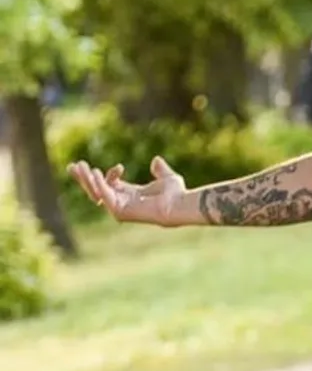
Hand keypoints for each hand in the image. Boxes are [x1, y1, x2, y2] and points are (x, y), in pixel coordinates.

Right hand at [68, 156, 186, 226]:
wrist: (179, 203)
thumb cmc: (176, 194)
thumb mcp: (167, 177)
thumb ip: (160, 170)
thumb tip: (156, 159)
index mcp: (130, 194)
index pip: (109, 184)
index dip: (109, 174)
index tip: (120, 167)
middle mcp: (122, 201)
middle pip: (96, 189)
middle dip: (84, 177)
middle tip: (73, 165)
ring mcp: (120, 207)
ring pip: (96, 192)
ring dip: (86, 179)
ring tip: (79, 165)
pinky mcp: (120, 211)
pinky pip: (105, 196)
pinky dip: (99, 184)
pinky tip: (94, 172)